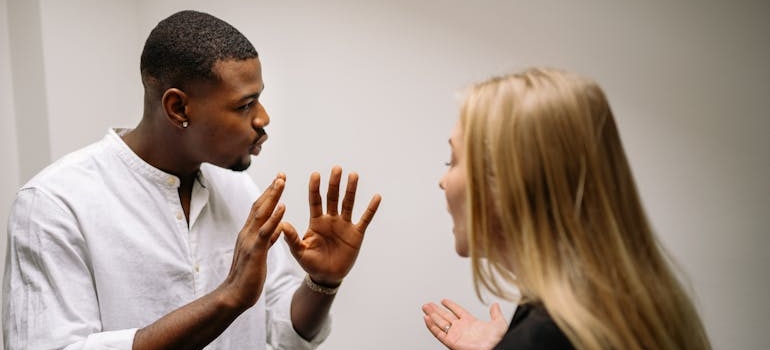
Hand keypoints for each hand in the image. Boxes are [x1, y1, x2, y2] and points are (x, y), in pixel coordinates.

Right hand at [221, 174, 286, 308]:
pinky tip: (282, 207)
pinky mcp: (255, 251)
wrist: (234, 295)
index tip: (278, 181)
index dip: (269, 194)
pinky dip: (274, 218)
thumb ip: (267, 240)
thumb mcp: (260, 253)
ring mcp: (249, 240)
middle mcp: (247, 233)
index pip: (259, 209)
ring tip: (281, 182)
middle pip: (259, 205)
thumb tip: (277, 228)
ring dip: (272, 196)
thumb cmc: (247, 276)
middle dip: (271, 189)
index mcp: (248, 233)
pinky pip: (265, 231)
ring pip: (261, 213)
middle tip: (281, 174)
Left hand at [282, 166, 381, 285]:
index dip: (315, 188)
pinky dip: (371, 209)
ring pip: (348, 204)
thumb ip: (292, 238)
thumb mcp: (300, 251)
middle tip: (336, 168)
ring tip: (353, 175)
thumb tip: (282, 224)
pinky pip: (365, 219)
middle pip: (333, 197)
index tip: (315, 174)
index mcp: (316, 222)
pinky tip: (376, 197)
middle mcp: (331, 219)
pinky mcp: (356, 234)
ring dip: (351, 190)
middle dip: (334, 183)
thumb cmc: (311, 263)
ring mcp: (344, 225)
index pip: (315, 201)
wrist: (327, 276)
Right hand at [422, 299, 507, 349]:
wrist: (495, 348)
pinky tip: (426, 319)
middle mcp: (461, 328)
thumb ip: (495, 313)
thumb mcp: (499, 323)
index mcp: (471, 323)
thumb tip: (495, 305)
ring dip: (432, 315)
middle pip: (445, 316)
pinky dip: (431, 326)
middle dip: (436, 310)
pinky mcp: (451, 342)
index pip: (457, 311)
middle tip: (428, 304)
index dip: (450, 305)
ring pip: (440, 323)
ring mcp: (456, 335)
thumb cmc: (498, 340)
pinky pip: (439, 333)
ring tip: (425, 308)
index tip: (443, 300)